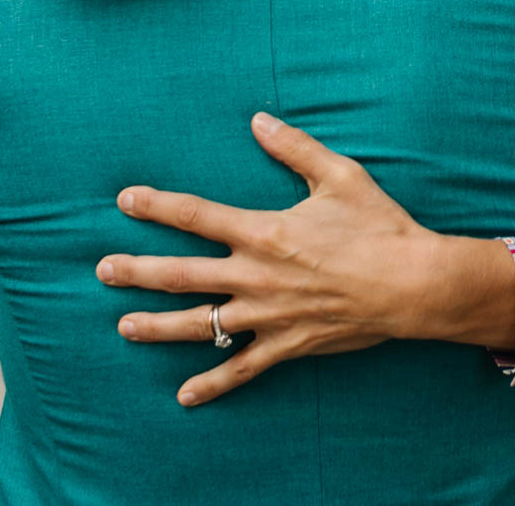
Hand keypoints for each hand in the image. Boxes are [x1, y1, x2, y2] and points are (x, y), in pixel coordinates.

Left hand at [96, 113, 514, 405]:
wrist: (412, 284)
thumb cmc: (378, 227)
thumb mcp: (339, 176)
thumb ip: (295, 148)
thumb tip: (258, 120)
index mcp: (264, 231)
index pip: (196, 215)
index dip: (157, 206)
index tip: (125, 200)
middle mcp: (256, 275)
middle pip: (182, 274)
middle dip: (137, 271)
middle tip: (102, 270)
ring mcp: (268, 314)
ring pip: (200, 323)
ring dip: (157, 325)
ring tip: (123, 325)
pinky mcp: (287, 344)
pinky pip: (242, 369)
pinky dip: (212, 383)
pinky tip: (184, 395)